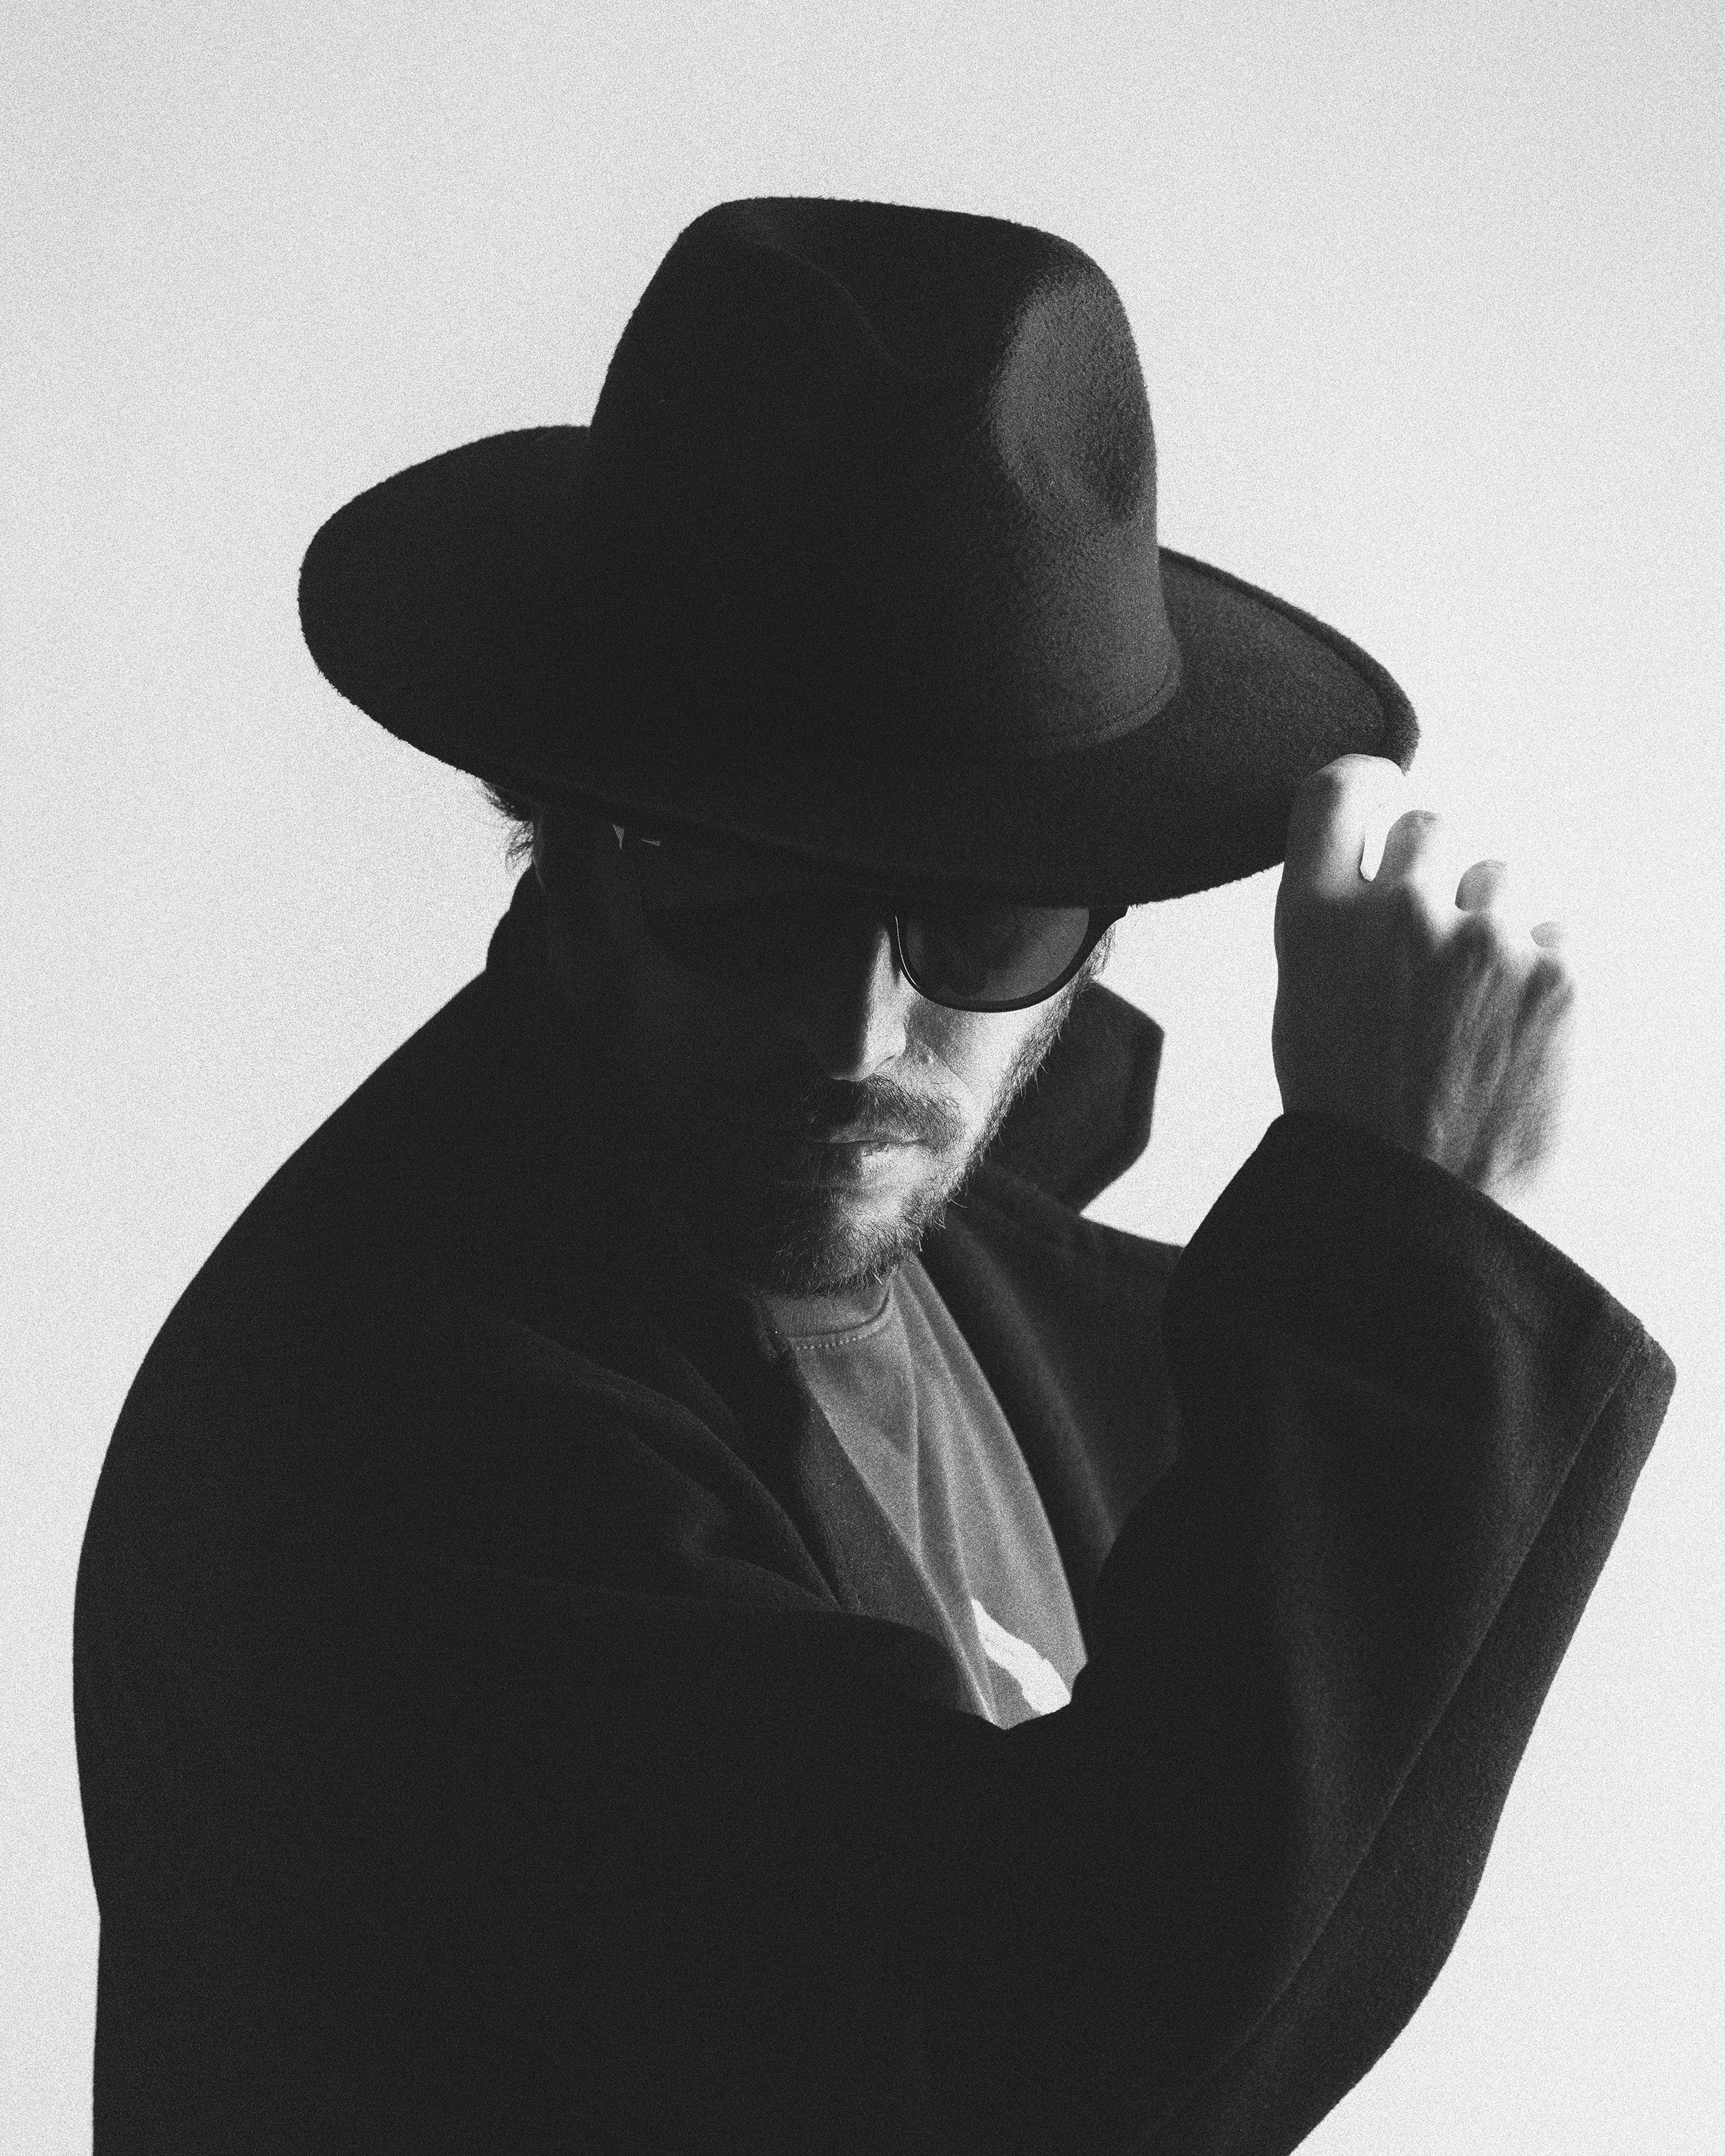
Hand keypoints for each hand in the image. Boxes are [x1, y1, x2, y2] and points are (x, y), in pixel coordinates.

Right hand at [1272, 754, 1575, 1204]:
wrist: (1422, 1202)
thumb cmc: (1355, 1118)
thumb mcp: (1304, 1008)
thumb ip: (1334, 928)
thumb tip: (1376, 877)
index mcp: (1316, 920)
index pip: (1336, 793)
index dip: (1365, 781)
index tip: (1382, 788)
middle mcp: (1396, 911)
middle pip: (1428, 826)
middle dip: (1433, 870)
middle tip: (1432, 942)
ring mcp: (1480, 937)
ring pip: (1497, 880)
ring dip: (1489, 925)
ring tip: (1471, 1011)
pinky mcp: (1554, 970)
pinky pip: (1551, 937)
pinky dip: (1537, 978)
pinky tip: (1510, 1039)